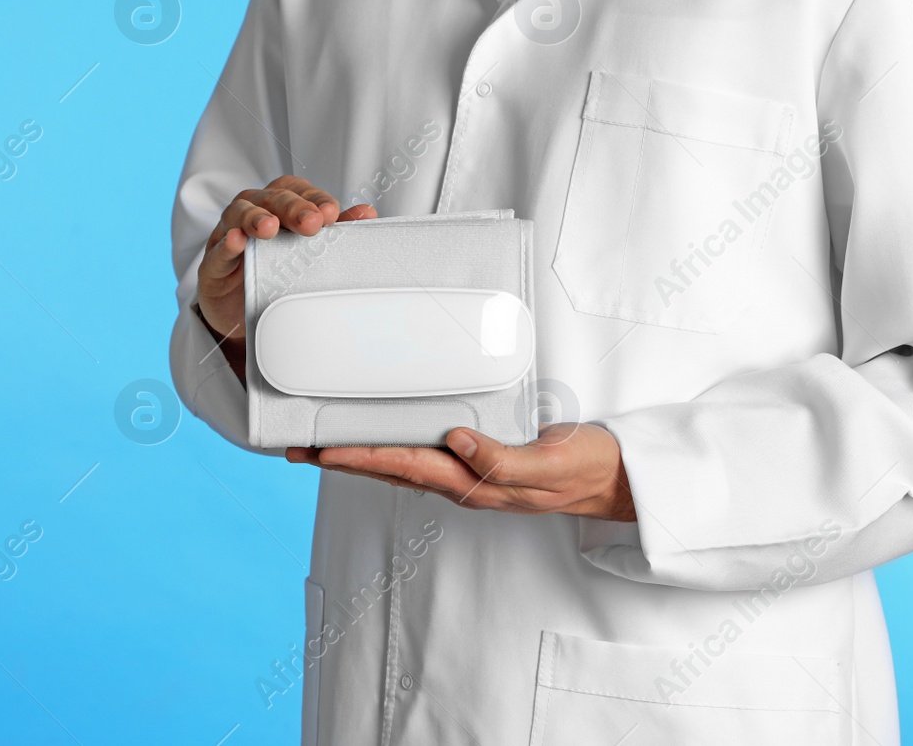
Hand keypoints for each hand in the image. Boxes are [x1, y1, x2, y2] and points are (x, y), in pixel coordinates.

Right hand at [196, 175, 376, 379]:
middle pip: (272, 198)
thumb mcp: (308, 249)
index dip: (315, 198)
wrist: (243, 308)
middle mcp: (254, 209)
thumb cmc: (277, 268)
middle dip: (293, 208)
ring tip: (269, 228)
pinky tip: (236, 242)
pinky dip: (226, 242)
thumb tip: (368, 212)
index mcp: (279, 203)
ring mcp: (229, 232)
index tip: (333, 213)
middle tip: (312, 222)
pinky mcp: (212, 261)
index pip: (297, 190)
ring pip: (239, 212)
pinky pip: (216, 248)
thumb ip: (336, 230)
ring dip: (255, 217)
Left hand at [286, 423, 636, 522]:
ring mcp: (471, 470)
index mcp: (473, 481)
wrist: (614, 477)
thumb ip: (502, 459)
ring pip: (403, 462)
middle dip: (342, 459)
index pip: (402, 464)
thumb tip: (456, 440)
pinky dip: (396, 442)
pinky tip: (387, 431)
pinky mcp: (481, 455)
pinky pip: (427, 451)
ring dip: (362, 452)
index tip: (318, 449)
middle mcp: (463, 479)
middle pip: (389, 468)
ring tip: (325, 442)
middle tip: (298, 448)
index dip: (357, 456)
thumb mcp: (549, 464)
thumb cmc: (583, 469)